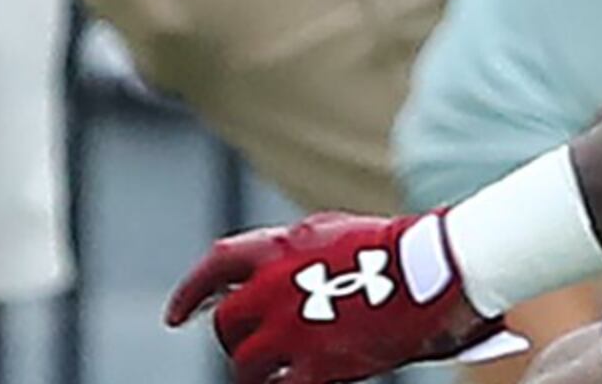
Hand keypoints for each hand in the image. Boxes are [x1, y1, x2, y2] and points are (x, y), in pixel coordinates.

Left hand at [168, 210, 492, 383]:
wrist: (424, 272)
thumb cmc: (380, 247)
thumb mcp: (319, 233)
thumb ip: (280, 254)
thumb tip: (250, 279)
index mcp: (271, 249)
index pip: (213, 270)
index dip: (189, 294)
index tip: (177, 316)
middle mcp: (271, 288)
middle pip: (226, 323)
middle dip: (228, 337)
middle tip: (239, 346)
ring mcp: (292, 328)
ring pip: (243, 362)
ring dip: (247, 369)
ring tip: (259, 374)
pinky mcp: (317, 363)